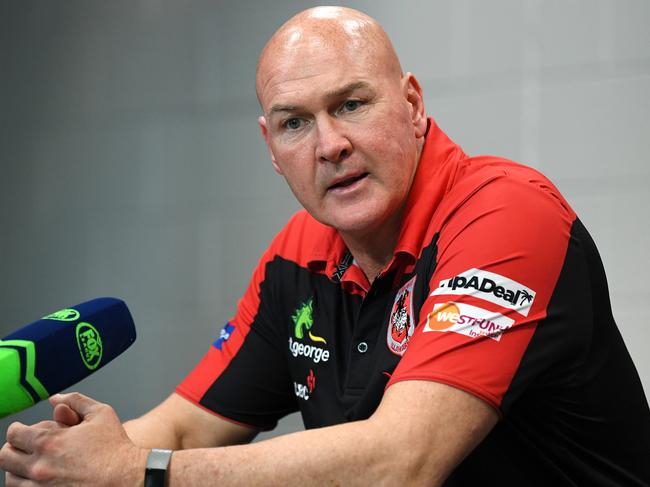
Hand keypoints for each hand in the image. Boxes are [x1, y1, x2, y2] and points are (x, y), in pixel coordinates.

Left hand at [0, 393, 147, 485]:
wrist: (127, 477)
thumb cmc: (115, 447)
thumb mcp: (101, 413)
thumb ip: (76, 400)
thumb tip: (56, 399)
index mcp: (50, 442)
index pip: (14, 434)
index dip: (18, 430)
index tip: (24, 432)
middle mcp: (41, 466)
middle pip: (6, 457)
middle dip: (13, 449)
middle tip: (25, 448)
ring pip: (11, 479)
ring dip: (18, 470)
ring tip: (33, 465)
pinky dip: (26, 485)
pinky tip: (41, 479)